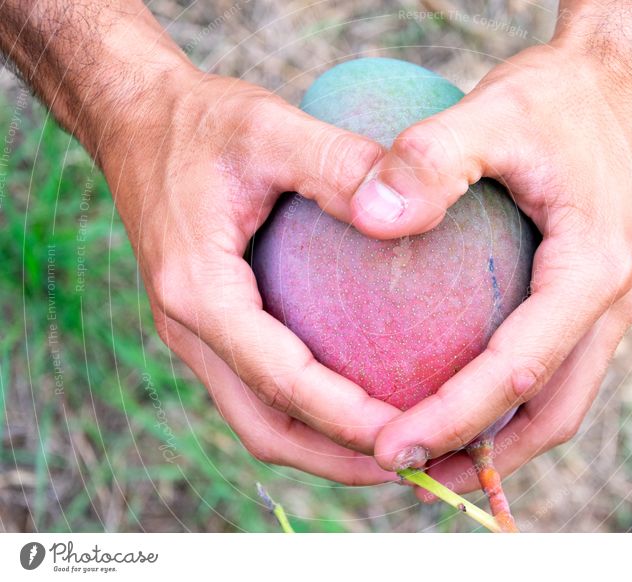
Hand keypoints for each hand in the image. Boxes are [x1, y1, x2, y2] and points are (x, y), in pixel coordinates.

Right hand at [100, 67, 401, 483]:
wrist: (134, 119)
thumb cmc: (200, 122)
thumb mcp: (271, 127)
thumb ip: (339, 165)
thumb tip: (409, 213)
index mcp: (198, 291)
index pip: (281, 381)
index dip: (347, 419)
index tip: (411, 434)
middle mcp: (189, 326)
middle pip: (265, 427)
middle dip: (337, 458)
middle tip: (412, 458)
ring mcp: (195, 331)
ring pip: (259, 417)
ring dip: (323, 444)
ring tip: (394, 443)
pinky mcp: (208, 322)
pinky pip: (258, 385)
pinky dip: (308, 409)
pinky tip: (359, 390)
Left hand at [354, 24, 631, 490]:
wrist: (623, 80)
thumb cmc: (560, 95)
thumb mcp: (493, 109)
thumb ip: (431, 157)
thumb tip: (371, 216)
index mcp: (594, 269)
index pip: (520, 371)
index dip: (455, 419)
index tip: (390, 445)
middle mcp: (612, 300)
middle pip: (551, 411)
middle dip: (480, 455)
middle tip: (404, 469)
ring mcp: (608, 303)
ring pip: (558, 398)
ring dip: (499, 437)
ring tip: (428, 452)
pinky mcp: (591, 294)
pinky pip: (554, 365)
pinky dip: (509, 399)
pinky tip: (455, 389)